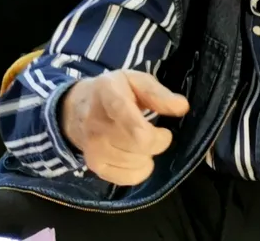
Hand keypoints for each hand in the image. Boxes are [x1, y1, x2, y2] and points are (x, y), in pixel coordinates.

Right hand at [61, 71, 188, 185]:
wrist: (76, 108)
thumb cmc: (114, 91)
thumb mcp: (135, 80)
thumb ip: (158, 94)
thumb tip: (183, 107)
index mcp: (108, 95)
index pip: (133, 125)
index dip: (155, 135)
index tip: (165, 131)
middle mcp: (96, 123)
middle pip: (139, 146)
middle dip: (157, 143)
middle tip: (157, 134)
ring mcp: (93, 148)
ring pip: (135, 163)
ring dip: (147, 155)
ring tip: (142, 142)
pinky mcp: (94, 166)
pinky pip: (127, 178)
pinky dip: (139, 171)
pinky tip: (137, 157)